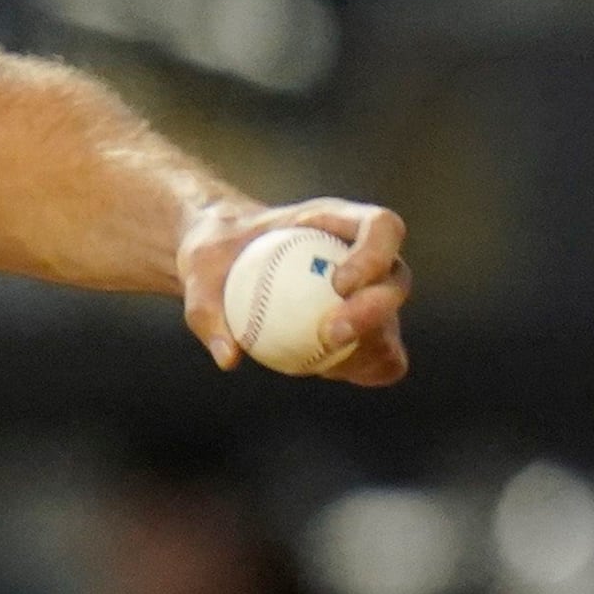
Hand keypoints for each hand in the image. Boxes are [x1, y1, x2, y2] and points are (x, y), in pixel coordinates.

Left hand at [180, 194, 411, 385]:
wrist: (223, 265)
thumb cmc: (215, 256)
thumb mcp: (197, 270)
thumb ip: (207, 309)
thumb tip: (229, 357)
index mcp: (337, 222)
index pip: (380, 227)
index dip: (374, 254)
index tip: (338, 284)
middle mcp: (365, 256)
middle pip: (395, 279)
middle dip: (375, 309)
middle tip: (331, 334)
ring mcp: (367, 294)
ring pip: (391, 324)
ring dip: (369, 349)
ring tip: (324, 366)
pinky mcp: (361, 329)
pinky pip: (378, 357)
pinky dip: (360, 369)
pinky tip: (323, 372)